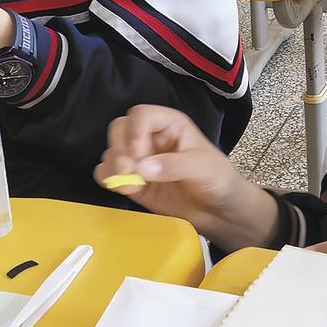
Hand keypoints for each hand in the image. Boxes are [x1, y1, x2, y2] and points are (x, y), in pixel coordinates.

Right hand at [95, 105, 278, 249]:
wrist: (218, 210)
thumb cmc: (217, 179)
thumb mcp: (202, 167)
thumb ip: (173, 165)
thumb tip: (141, 167)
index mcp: (169, 124)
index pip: (142, 115)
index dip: (134, 131)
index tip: (137, 153)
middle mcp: (150, 137)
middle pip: (120, 129)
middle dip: (119, 148)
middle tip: (127, 169)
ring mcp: (139, 159)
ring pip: (112, 150)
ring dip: (113, 165)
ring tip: (130, 183)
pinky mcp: (132, 179)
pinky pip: (108, 172)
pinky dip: (109, 178)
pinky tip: (125, 188)